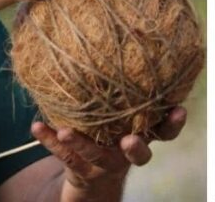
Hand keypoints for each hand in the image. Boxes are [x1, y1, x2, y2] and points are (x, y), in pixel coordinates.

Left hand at [31, 107, 186, 201]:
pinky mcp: (80, 167)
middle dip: (136, 147)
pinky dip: (48, 140)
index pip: (165, 131)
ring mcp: (103, 162)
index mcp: (143, 134)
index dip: (173, 122)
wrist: (93, 176)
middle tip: (130, 140)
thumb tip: (127, 39)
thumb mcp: (125, 114)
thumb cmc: (113, 130)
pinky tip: (36, 126)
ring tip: (65, 132)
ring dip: (81, 143)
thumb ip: (130, 92)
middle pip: (139, 154)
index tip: (179, 109)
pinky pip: (63, 155)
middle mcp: (126, 152)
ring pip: (95, 156)